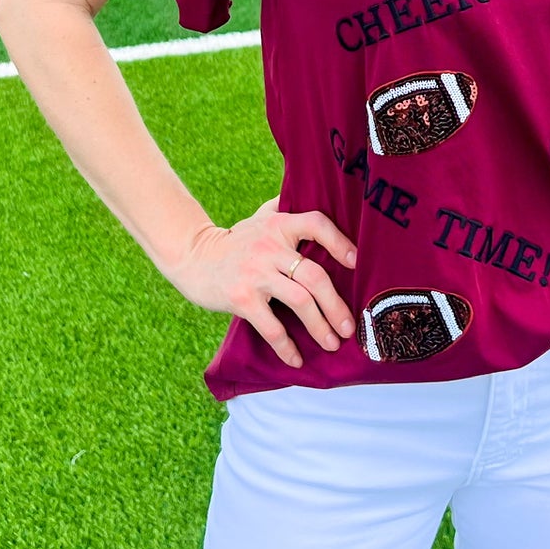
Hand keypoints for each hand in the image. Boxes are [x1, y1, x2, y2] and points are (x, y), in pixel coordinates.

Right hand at [164, 197, 358, 367]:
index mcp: (279, 224)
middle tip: (349, 327)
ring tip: (332, 343)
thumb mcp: (260, 218)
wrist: (193, 258)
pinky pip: (271, 326)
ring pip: (300, 301)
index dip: (340, 242)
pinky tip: (296, 359)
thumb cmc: (236, 241)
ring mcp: (255, 272)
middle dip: (337, 305)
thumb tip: (312, 190)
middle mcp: (270, 246)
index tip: (356, 263)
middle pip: (315, 276)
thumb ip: (285, 208)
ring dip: (321, 327)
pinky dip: (286, 346)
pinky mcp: (241, 297)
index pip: (317, 224)